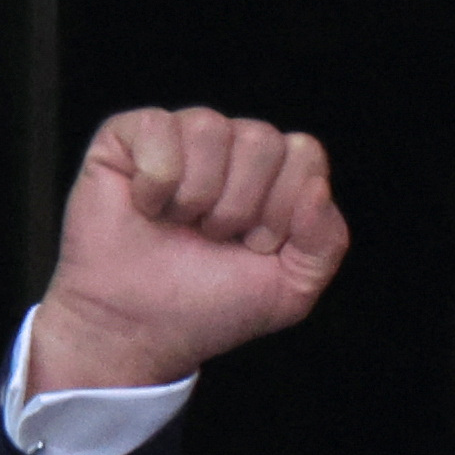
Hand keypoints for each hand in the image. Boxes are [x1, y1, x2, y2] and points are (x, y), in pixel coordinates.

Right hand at [31, 107, 349, 392]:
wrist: (140, 328)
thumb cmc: (213, 306)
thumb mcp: (293, 289)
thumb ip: (326, 241)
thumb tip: (317, 186)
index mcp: (276, 175)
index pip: (304, 153)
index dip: (284, 208)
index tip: (256, 246)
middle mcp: (232, 147)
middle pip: (262, 139)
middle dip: (241, 206)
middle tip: (215, 238)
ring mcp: (182, 137)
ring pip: (211, 128)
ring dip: (199, 196)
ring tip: (182, 225)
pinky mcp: (128, 135)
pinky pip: (159, 127)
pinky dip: (156, 182)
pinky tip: (147, 207)